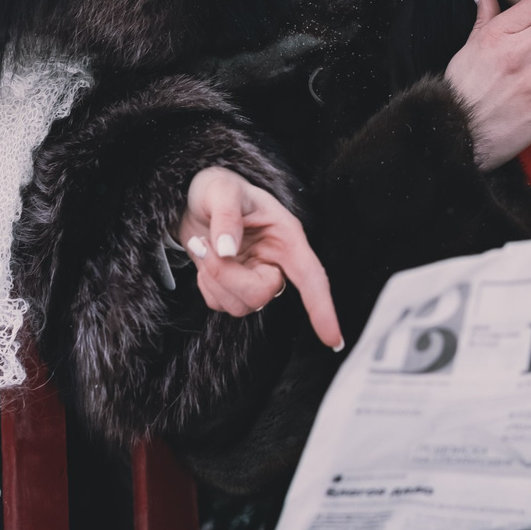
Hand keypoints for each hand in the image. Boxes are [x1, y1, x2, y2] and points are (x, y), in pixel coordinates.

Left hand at [178, 166, 343, 350]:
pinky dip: (206, 285)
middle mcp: (277, 263)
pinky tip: (205, 260)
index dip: (322, 308)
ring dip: (214, 278)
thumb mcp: (222, 190)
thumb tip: (227, 250)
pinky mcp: (235, 289)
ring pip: (240, 305)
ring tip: (203, 246)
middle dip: (228, 276)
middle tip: (206, 246)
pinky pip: (220, 304)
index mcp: (287, 238)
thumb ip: (226, 216)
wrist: (196, 202)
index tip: (333, 340)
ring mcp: (256, 279)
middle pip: (263, 295)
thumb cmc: (219, 189)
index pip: (312, 278)